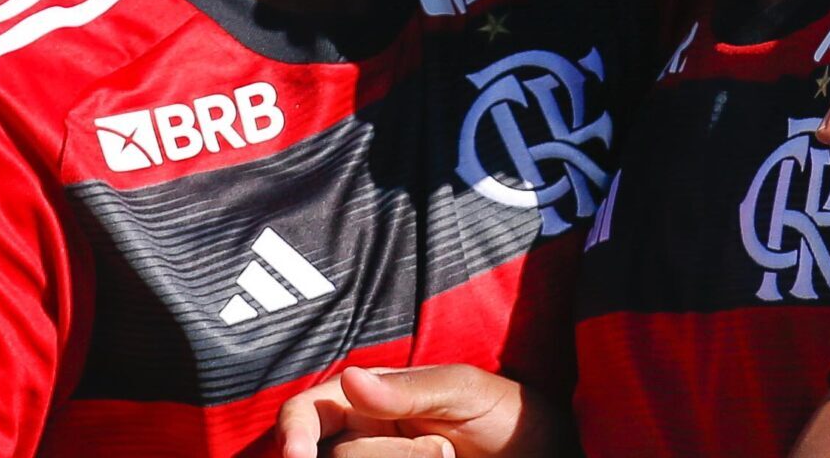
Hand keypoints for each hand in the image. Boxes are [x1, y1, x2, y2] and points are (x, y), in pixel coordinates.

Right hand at [276, 365, 571, 457]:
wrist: (536, 452)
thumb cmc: (501, 413)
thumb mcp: (463, 391)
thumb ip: (408, 390)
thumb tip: (350, 380)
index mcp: (368, 398)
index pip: (306, 410)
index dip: (293, 432)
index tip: (297, 455)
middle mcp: (363, 435)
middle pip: (336, 455)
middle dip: (386, 456)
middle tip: (443, 451)